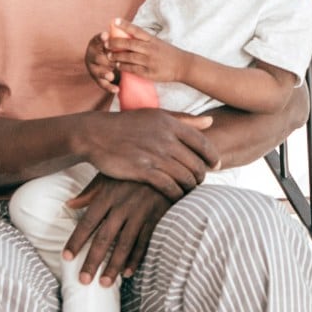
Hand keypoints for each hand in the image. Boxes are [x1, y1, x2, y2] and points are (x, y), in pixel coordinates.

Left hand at [64, 175, 172, 283]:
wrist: (167, 165)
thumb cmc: (132, 172)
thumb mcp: (108, 175)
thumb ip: (90, 191)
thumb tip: (69, 204)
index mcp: (108, 196)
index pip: (88, 222)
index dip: (76, 240)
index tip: (66, 257)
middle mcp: (122, 207)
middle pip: (104, 238)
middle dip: (92, 260)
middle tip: (83, 280)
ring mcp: (140, 214)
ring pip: (124, 245)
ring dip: (113, 266)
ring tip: (104, 283)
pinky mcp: (157, 219)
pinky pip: (144, 243)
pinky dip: (136, 259)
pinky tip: (127, 273)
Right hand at [81, 108, 217, 199]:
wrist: (95, 134)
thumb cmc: (127, 124)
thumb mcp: (155, 115)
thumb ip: (184, 119)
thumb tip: (211, 121)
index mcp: (170, 123)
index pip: (203, 143)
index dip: (213, 157)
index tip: (216, 165)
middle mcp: (165, 139)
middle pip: (196, 164)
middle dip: (201, 176)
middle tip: (198, 181)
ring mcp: (154, 155)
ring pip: (185, 177)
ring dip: (190, 187)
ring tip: (188, 190)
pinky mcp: (143, 171)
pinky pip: (169, 187)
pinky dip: (177, 195)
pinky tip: (175, 197)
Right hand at [85, 33, 118, 94]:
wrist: (105, 62)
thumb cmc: (113, 49)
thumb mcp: (112, 41)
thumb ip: (116, 36)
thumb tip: (120, 22)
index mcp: (95, 45)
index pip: (96, 40)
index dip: (101, 38)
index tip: (106, 35)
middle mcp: (92, 56)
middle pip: (96, 57)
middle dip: (105, 58)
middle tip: (113, 59)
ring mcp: (94, 69)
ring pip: (98, 72)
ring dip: (104, 73)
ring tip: (111, 75)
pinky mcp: (98, 79)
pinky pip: (102, 84)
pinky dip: (109, 87)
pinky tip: (117, 89)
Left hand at [105, 19, 186, 84]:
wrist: (183, 66)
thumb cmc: (169, 53)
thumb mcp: (158, 42)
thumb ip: (145, 40)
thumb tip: (129, 35)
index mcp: (152, 40)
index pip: (136, 30)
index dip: (125, 25)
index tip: (114, 21)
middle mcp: (150, 49)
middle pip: (129, 44)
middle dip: (115, 43)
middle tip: (106, 43)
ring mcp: (149, 61)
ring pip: (128, 57)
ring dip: (117, 56)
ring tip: (109, 56)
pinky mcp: (149, 72)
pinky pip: (133, 69)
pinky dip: (124, 67)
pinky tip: (118, 66)